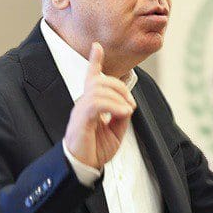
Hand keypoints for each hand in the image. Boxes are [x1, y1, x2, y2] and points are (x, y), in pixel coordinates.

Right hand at [64, 42, 136, 168]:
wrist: (84, 167)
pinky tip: (122, 113)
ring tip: (126, 111)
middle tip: (130, 105)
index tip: (96, 46)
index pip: (91, 78)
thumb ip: (121, 114)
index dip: (94, 61)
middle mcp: (84, 103)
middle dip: (120, 87)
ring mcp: (81, 110)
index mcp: (91, 104)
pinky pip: (96, 103)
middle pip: (101, 81)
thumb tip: (127, 105)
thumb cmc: (95, 149)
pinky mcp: (81, 119)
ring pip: (99, 89)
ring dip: (118, 97)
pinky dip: (113, 105)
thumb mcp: (116, 131)